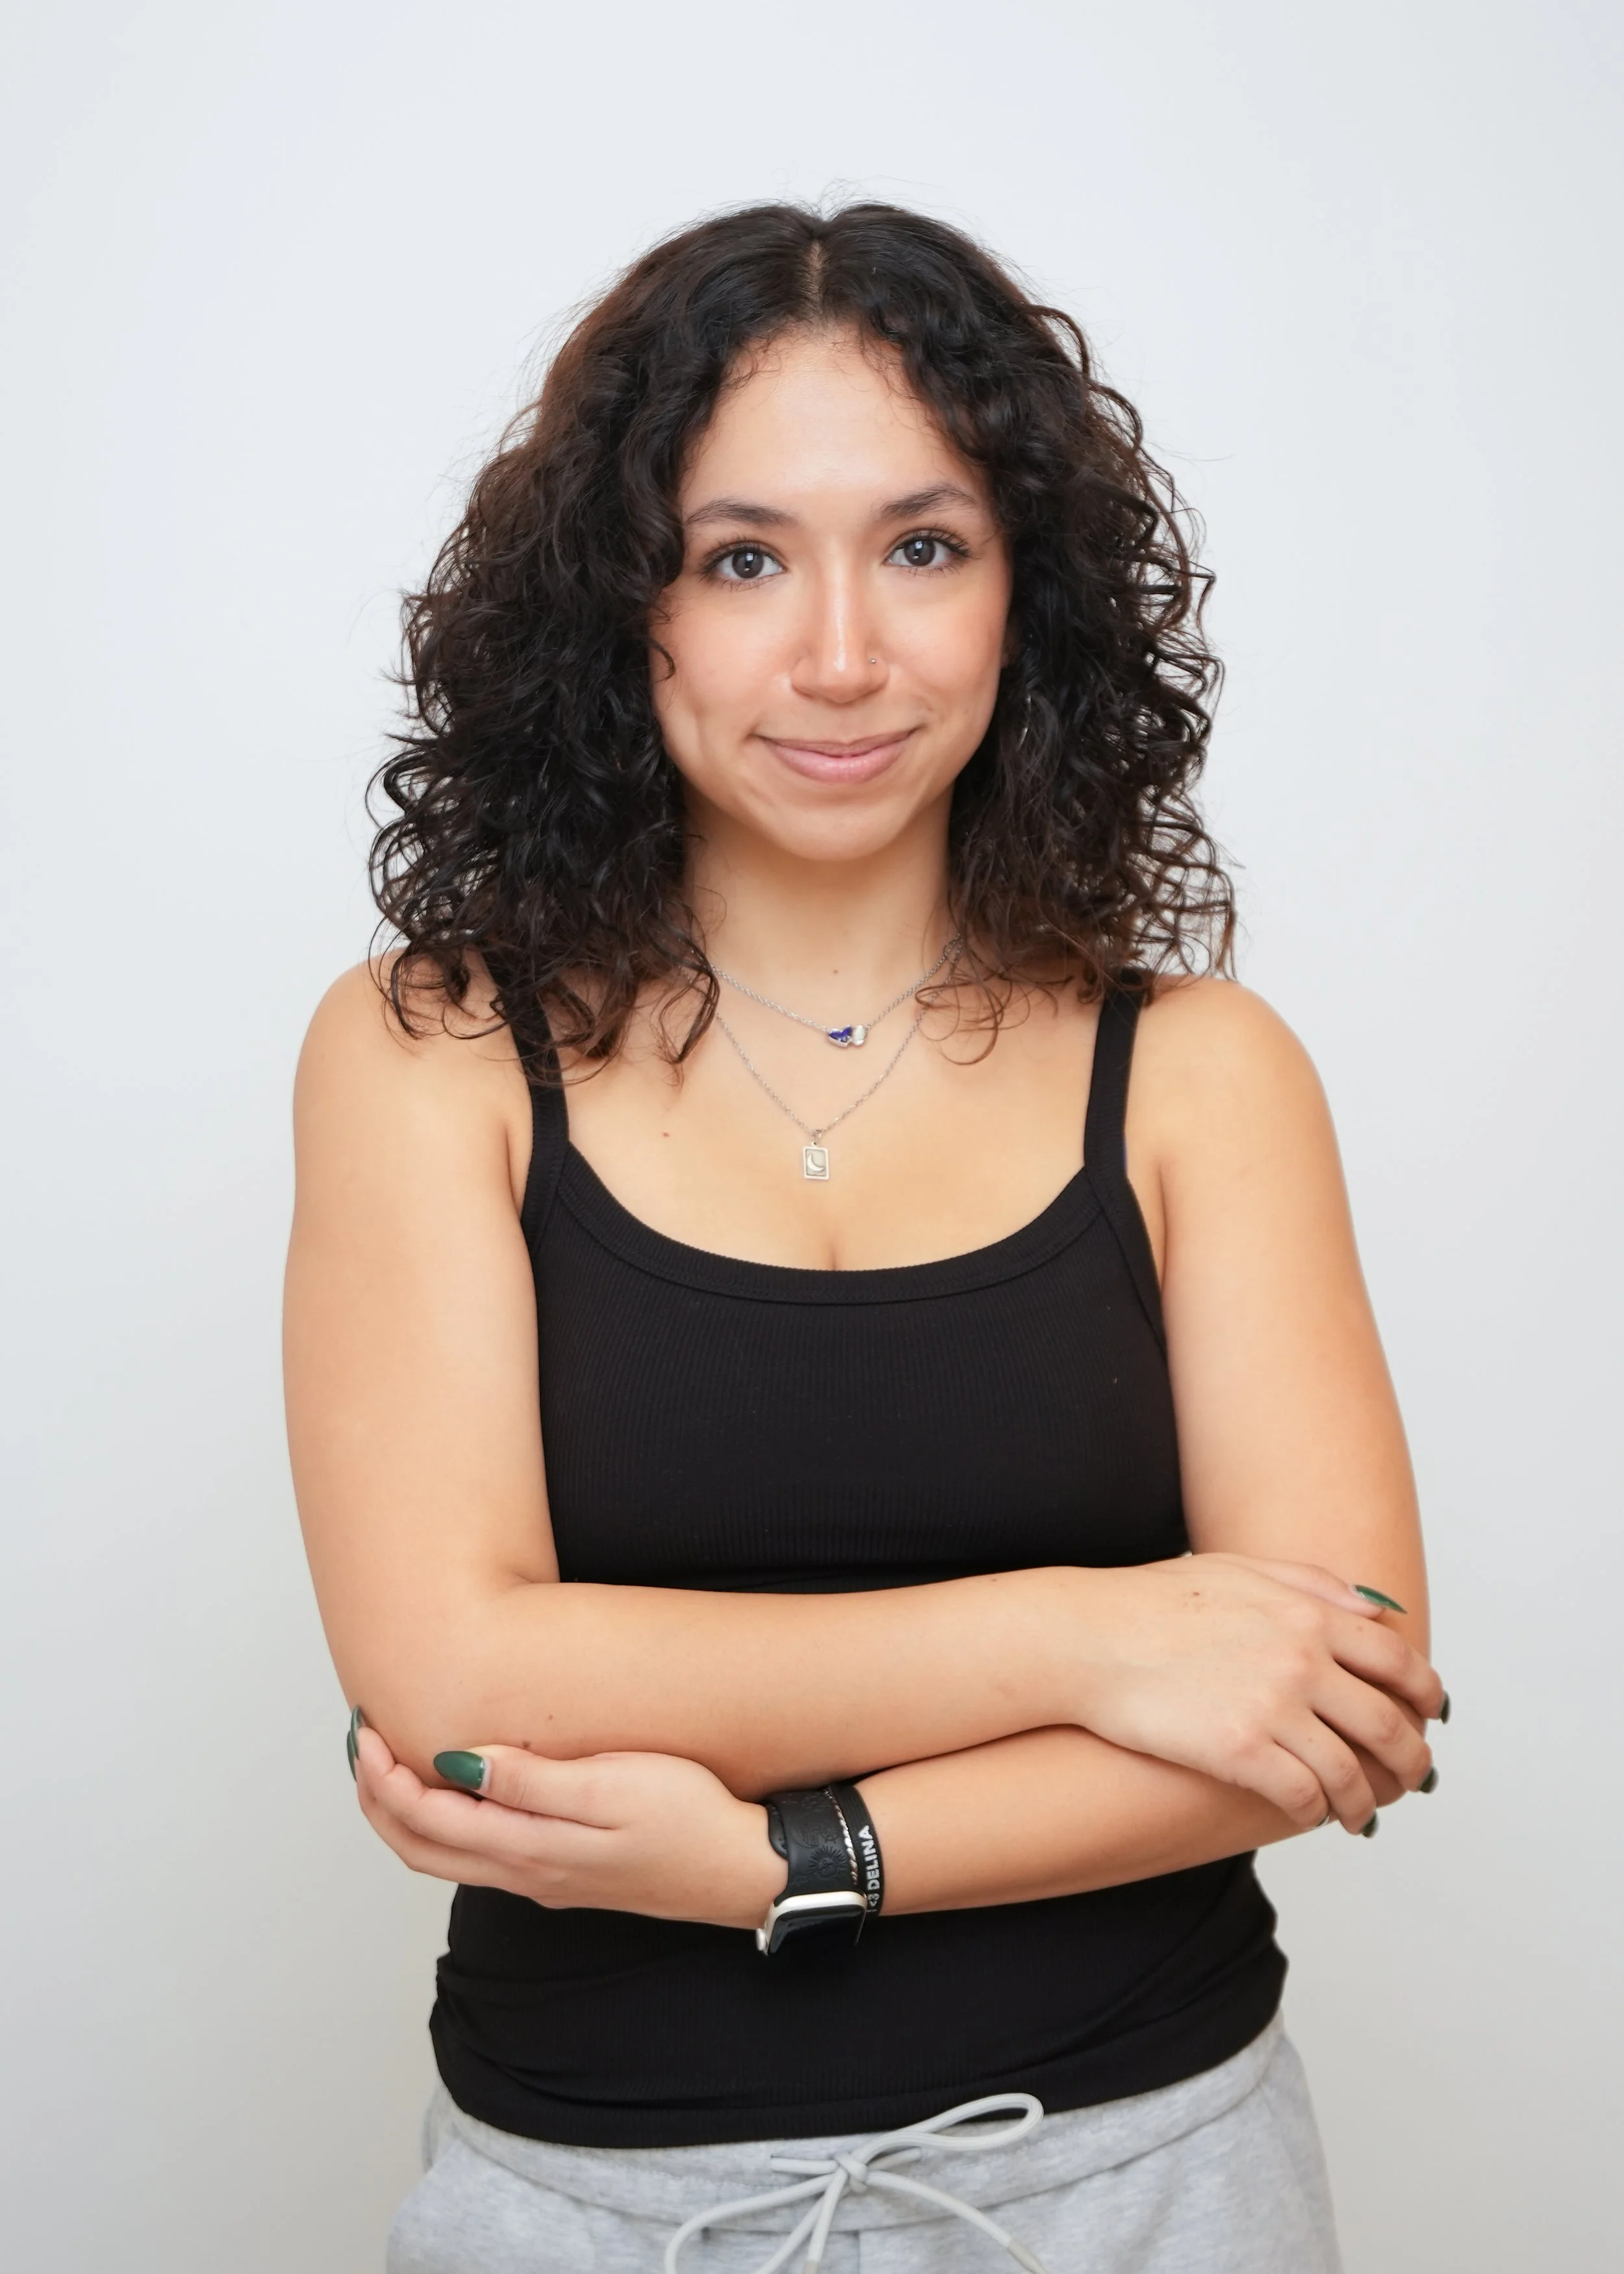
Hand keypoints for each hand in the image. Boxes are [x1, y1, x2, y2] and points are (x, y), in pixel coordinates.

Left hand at [352, 1723, 782, 1928]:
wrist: (742, 1868)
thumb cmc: (689, 1818)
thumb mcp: (613, 1785)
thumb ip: (532, 1780)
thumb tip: (458, 1763)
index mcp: (529, 1849)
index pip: (426, 1820)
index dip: (385, 1778)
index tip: (367, 1731)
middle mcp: (526, 1873)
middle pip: (421, 1849)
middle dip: (378, 1799)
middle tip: (362, 1743)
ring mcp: (544, 1878)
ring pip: (447, 1856)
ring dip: (407, 1814)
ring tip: (392, 1763)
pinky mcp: (565, 1873)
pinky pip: (480, 1856)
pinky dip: (446, 1824)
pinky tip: (459, 1790)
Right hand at [1066, 1554, 1444, 1832]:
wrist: (1089, 1639)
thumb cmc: (1153, 1602)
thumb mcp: (1239, 1571)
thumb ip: (1313, 1585)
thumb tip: (1376, 1608)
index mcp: (1307, 1615)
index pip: (1396, 1659)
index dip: (1424, 1693)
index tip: (1430, 1714)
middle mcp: (1301, 1660)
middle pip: (1387, 1722)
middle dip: (1411, 1758)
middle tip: (1414, 1777)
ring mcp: (1273, 1707)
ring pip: (1351, 1771)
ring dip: (1366, 1800)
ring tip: (1361, 1815)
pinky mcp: (1240, 1752)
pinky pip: (1303, 1795)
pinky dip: (1317, 1812)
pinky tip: (1311, 1815)